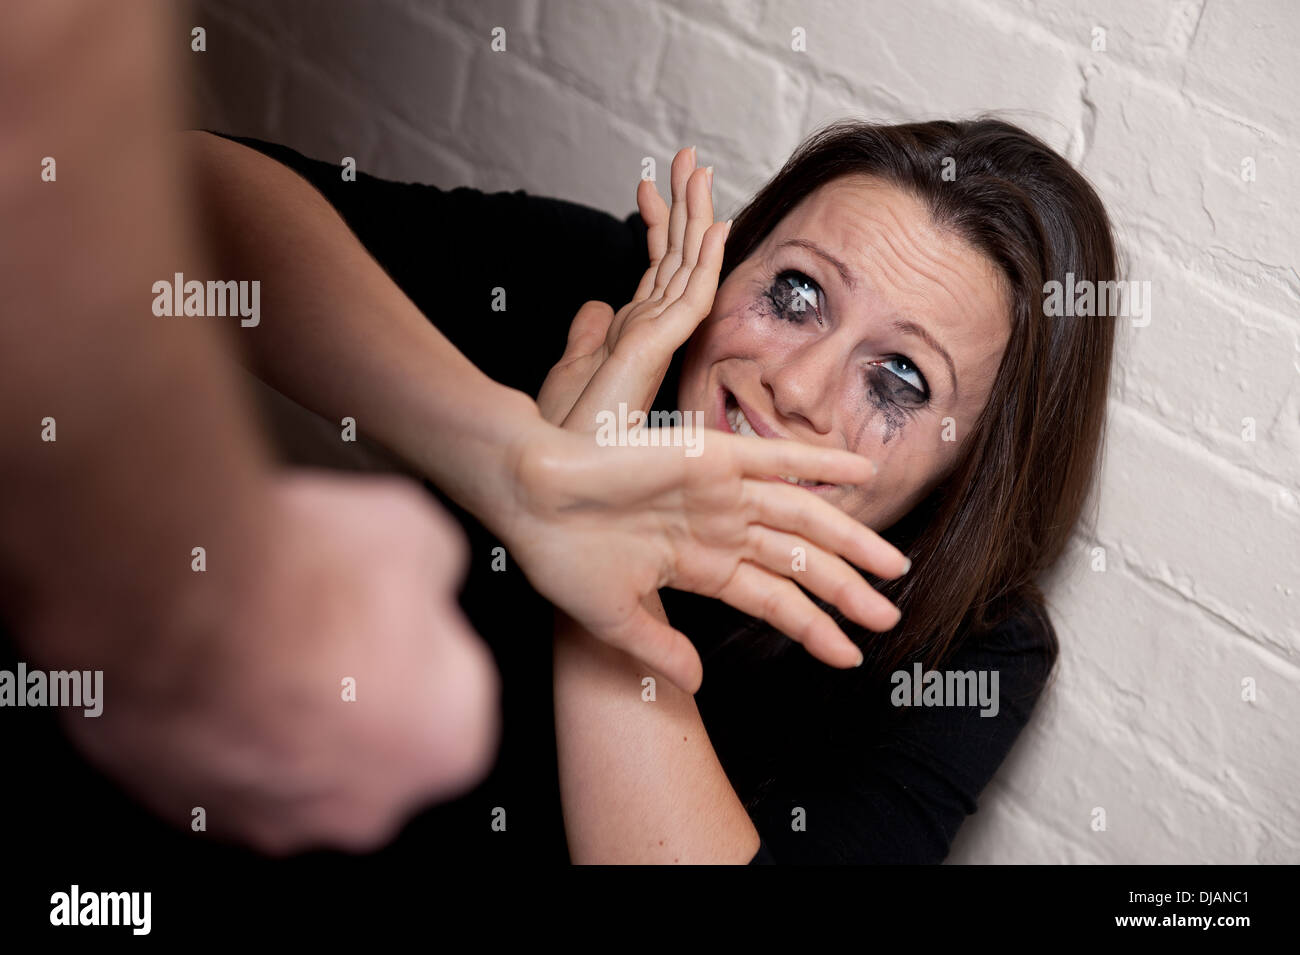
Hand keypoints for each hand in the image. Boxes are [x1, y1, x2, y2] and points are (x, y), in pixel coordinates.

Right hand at [62, 472, 499, 855]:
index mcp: (450, 746)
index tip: (388, 599)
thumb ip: (433, 574)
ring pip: (286, 759)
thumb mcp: (418, 532)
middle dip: (347, 687)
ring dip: (273, 707)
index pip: (452, 698)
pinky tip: (198, 655)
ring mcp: (269, 820)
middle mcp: (367, 808)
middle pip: (370, 741)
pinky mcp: (184, 808)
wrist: (183, 604)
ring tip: (249, 628)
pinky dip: (208, 718)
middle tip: (316, 613)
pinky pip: (211, 763)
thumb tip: (420, 570)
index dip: (417, 639)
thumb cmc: (314, 581)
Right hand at [501, 426, 907, 692]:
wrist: (530, 498)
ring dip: (850, 541)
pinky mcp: (713, 457)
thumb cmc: (560, 555)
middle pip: (801, 563)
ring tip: (893, 566)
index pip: (774, 603)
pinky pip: (778, 459)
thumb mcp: (614, 619)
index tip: (850, 656)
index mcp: (701, 568)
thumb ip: (661, 647)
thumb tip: (697, 684)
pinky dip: (820, 463)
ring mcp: (721, 493)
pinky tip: (862, 474)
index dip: (814, 629)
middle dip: (847, 592)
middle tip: (890, 617)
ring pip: (803, 518)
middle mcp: (720, 530)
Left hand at [539, 146, 721, 426]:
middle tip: (687, 157)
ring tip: (700, 169)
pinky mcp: (663, 348)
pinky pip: (693, 295)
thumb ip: (587, 335)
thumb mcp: (569, 371)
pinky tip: (716, 226)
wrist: (565, 470)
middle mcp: (653, 332)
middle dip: (683, 206)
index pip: (652, 268)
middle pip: (676, 258)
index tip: (649, 185)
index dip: (655, 225)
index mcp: (635, 333)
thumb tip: (593, 306)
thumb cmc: (569, 436)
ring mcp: (661, 338)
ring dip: (697, 216)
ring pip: (688, 266)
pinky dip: (706, 260)